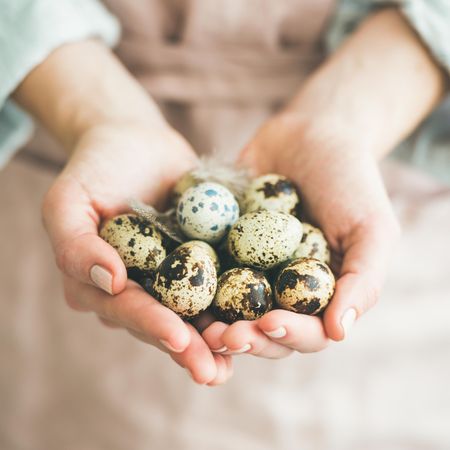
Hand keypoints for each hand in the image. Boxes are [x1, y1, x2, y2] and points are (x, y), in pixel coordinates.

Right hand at [43, 123, 231, 384]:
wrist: (135, 141)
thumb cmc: (96, 168)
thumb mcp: (67, 201)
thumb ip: (75, 245)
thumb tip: (110, 281)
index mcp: (102, 285)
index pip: (127, 310)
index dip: (152, 326)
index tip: (178, 337)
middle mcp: (138, 289)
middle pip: (164, 323)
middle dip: (189, 347)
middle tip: (213, 371)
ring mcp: (172, 276)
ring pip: (195, 312)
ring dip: (217, 337)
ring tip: (240, 355)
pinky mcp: (202, 258)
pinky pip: (219, 282)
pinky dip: (237, 300)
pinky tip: (259, 318)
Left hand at [202, 113, 399, 356]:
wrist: (312, 133)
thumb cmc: (350, 181)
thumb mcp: (371, 227)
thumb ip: (363, 280)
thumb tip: (340, 332)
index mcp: (319, 295)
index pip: (307, 331)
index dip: (288, 335)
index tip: (267, 323)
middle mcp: (283, 289)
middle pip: (263, 329)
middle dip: (245, 338)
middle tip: (224, 336)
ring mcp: (250, 269)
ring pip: (230, 309)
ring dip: (214, 323)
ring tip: (196, 327)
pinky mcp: (222, 247)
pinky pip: (205, 268)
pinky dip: (191, 282)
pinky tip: (175, 287)